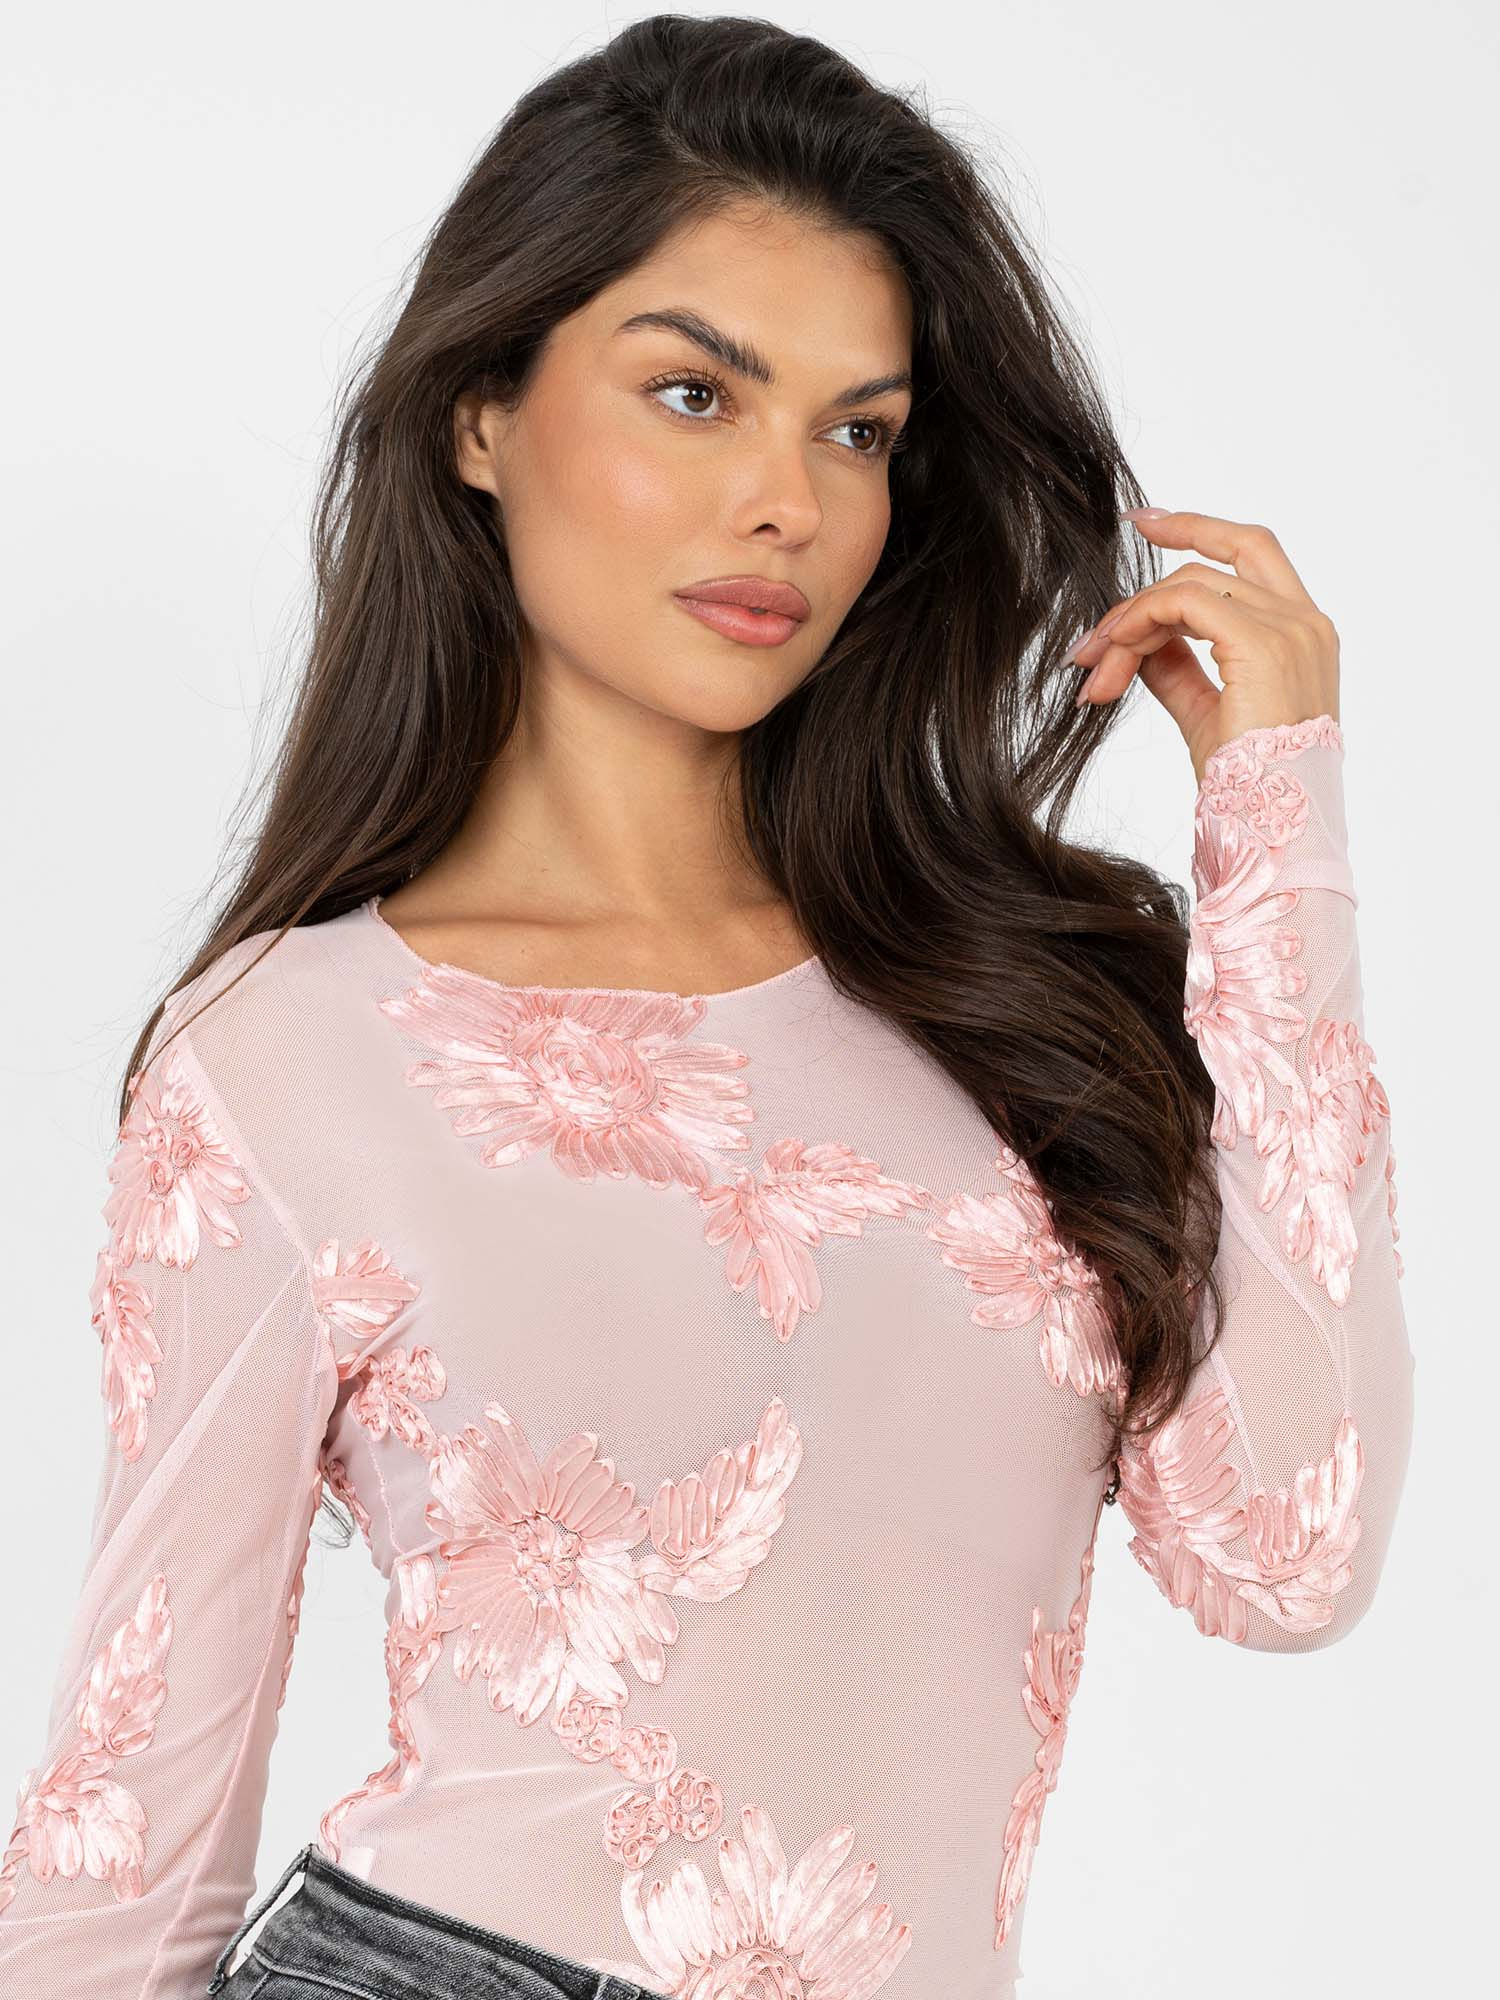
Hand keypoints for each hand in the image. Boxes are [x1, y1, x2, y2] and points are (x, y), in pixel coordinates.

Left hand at [1067, 509, 1340, 781]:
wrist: (1270, 830)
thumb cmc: (1245, 785)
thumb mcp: (1202, 712)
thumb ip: (1175, 666)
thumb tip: (1139, 638)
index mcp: (1303, 634)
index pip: (1253, 557)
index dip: (1202, 531)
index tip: (1149, 523)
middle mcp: (1306, 623)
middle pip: (1234, 548)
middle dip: (1173, 539)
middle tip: (1119, 557)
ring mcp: (1290, 629)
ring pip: (1191, 584)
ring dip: (1130, 620)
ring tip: (1093, 668)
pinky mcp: (1262, 643)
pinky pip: (1182, 604)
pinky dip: (1138, 623)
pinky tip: (1110, 660)